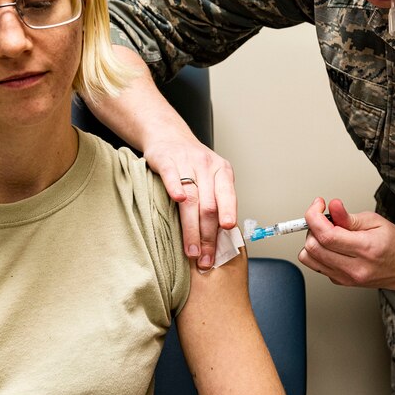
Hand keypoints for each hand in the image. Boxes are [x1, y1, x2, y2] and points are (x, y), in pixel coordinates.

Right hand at [144, 137, 236, 269]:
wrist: (167, 135)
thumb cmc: (191, 162)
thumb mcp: (210, 176)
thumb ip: (216, 200)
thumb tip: (223, 238)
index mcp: (222, 171)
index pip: (228, 197)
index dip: (228, 215)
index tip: (227, 233)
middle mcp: (207, 166)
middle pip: (209, 205)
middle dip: (208, 236)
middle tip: (206, 259)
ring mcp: (186, 162)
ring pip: (192, 198)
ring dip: (191, 228)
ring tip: (191, 251)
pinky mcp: (166, 160)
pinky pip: (172, 175)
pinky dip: (175, 187)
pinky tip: (177, 200)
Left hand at [298, 198, 394, 290]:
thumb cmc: (394, 243)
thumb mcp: (375, 221)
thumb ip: (349, 216)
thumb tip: (333, 206)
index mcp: (365, 249)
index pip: (326, 235)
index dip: (314, 216)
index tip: (318, 205)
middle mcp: (354, 268)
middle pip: (313, 247)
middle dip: (312, 226)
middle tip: (324, 217)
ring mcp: (346, 278)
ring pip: (308, 258)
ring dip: (312, 240)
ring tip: (327, 232)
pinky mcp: (340, 282)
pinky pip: (316, 265)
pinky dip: (318, 251)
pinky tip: (332, 245)